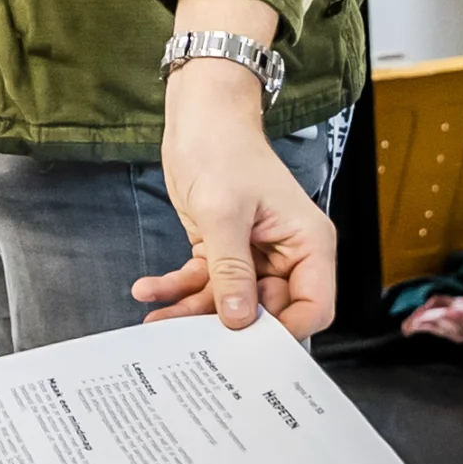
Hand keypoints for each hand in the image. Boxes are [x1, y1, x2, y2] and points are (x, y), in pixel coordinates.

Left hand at [137, 73, 339, 335]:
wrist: (198, 117)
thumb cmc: (224, 149)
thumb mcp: (225, 213)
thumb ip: (232, 270)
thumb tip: (240, 319)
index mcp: (307, 244)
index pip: (312, 306)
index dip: (285, 331)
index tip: (248, 346)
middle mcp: (286, 254)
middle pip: (266, 310)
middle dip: (228, 325)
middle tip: (191, 339)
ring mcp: (253, 254)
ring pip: (229, 300)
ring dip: (193, 310)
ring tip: (157, 320)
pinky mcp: (221, 248)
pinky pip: (204, 280)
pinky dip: (179, 287)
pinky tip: (149, 291)